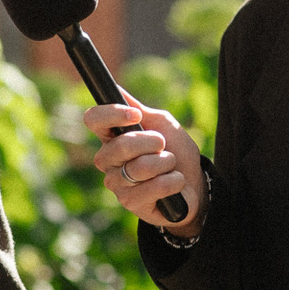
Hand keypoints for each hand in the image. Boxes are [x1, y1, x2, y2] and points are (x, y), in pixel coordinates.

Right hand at [84, 97, 204, 235]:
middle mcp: (107, 160)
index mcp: (111, 137)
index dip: (112, 114)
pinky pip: (153, 187)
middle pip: (120, 146)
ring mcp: (116, 183)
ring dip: (166, 162)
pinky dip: (173, 181)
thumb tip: (115, 87)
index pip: (94, 120)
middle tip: (163, 145)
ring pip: (140, 167)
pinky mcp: (130, 203)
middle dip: (152, 142)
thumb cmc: (175, 151)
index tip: (136, 115)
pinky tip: (175, 184)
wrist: (194, 184)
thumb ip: (139, 108)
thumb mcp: (161, 124)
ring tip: (171, 166)